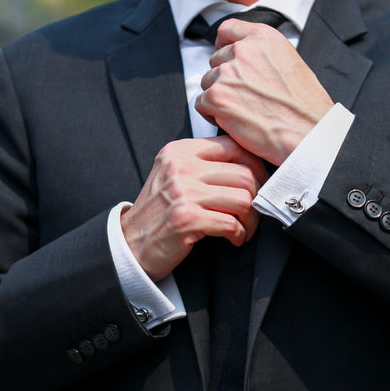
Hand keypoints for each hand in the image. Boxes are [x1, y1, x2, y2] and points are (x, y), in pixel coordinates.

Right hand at [120, 136, 267, 280]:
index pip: (234, 146)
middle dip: (257, 198)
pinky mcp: (186, 219)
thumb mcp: (175, 175)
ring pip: (243, 199)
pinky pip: (231, 223)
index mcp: (180, 151)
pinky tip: (233, 239)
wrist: (130, 244)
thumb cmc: (159, 212)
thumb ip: (205, 164)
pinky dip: (238, 235)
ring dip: (251, 220)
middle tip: (253, 213)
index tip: (259, 184)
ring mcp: (183, 192)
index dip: (256, 166)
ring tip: (245, 228)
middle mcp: (181, 167)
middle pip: (244, 174)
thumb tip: (251, 165)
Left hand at [195, 19, 333, 165]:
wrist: (308, 134)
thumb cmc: (305, 107)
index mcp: (263, 38)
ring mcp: (227, 73)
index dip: (224, 44)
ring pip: (208, 82)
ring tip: (243, 112)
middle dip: (225, 77)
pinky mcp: (217, 98)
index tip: (224, 55)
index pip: (228, 29)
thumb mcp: (291, 63)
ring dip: (219, 97)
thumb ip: (264, 54)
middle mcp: (243, 51)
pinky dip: (213, 115)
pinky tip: (235, 122)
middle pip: (216, 60)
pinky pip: (201, 104)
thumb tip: (248, 58)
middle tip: (244, 97)